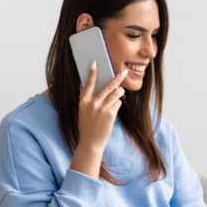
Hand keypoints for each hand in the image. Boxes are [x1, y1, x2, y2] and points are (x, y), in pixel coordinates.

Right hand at [71, 63, 129, 177]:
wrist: (90, 143)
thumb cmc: (87, 127)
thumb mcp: (82, 112)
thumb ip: (84, 99)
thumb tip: (83, 86)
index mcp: (83, 101)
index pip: (88, 84)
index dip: (92, 73)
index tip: (95, 63)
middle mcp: (92, 103)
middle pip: (108, 86)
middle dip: (117, 78)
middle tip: (123, 72)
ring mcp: (102, 108)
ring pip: (115, 94)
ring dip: (120, 92)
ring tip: (120, 92)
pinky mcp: (110, 114)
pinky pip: (118, 104)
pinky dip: (118, 104)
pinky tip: (114, 109)